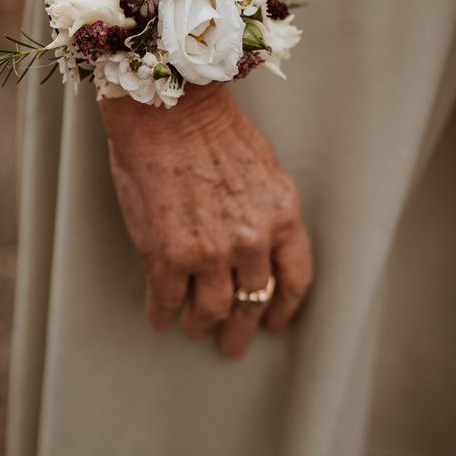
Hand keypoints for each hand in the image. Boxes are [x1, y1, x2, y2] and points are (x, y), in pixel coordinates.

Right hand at [99, 82, 313, 357]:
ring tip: (194, 329)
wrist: (167, 111)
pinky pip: (166, 300)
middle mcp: (251, 241)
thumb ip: (269, 210)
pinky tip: (160, 319)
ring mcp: (209, 252)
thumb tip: (262, 243)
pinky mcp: (166, 255)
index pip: (295, 279)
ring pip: (210, 309)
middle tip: (233, 344)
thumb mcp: (265, 168)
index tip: (275, 324)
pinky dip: (163, 314)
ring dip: (201, 324)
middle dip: (242, 329)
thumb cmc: (213, 129)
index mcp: (282, 216)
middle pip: (252, 302)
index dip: (285, 307)